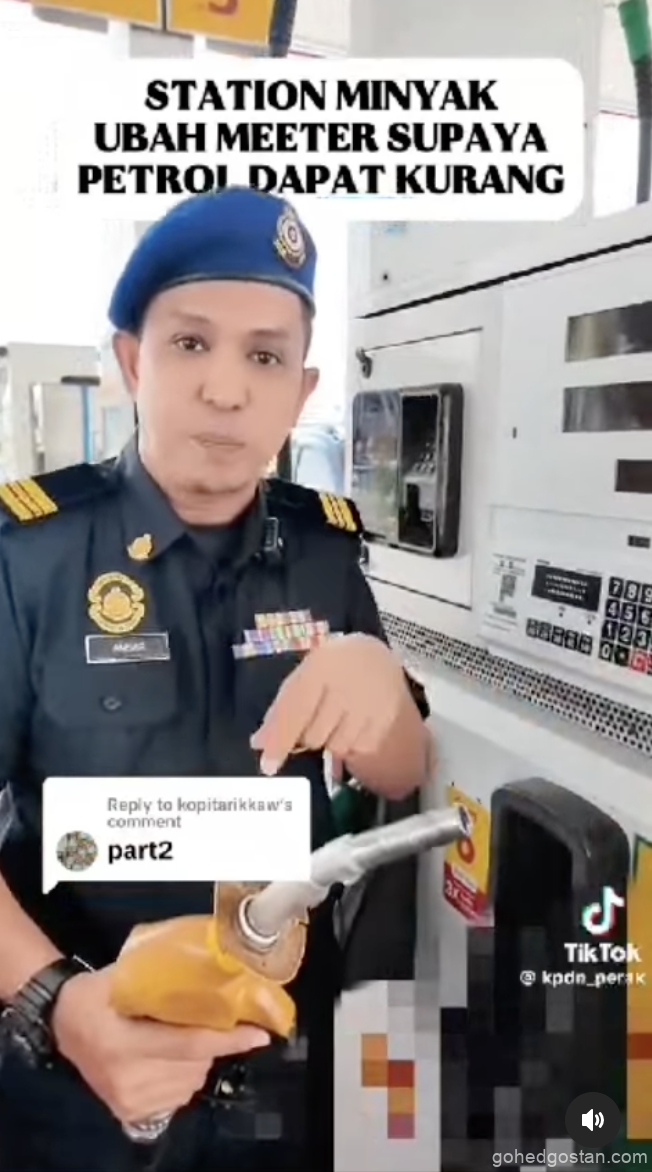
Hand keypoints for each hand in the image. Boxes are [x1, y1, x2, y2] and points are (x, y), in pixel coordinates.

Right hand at [51, 967, 269, 1124]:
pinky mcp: (129, 1112)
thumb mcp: (123, 976)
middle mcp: (129, 1078)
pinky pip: (177, 1096)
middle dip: (211, 1041)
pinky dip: (184, 1076)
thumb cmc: (96, 994)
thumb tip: (217, 967)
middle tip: (207, 1019)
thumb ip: (164, 977)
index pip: (190, 1043)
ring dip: (198, 1060)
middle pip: (195, 1063)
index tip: (259, 1033)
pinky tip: (170, 1059)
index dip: (229, 1039)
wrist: (60, 1022)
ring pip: (191, 1081)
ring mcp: (129, 1100)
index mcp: (125, 1043)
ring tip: (181, 1037)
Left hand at [251, 634, 407, 773]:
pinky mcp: (386, 720)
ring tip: (334, 717)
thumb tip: (258, 743)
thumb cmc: (330, 667)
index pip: (295, 712)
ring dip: (329, 740)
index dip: (279, 741)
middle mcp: (348, 685)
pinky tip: (352, 722)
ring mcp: (371, 704)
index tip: (268, 766)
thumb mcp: (302, 677)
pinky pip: (359, 749)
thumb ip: (280, 710)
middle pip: (314, 736)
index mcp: (321, 667)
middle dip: (306, 737)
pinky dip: (350, 743)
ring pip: (337, 747)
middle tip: (313, 719)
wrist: (375, 656)